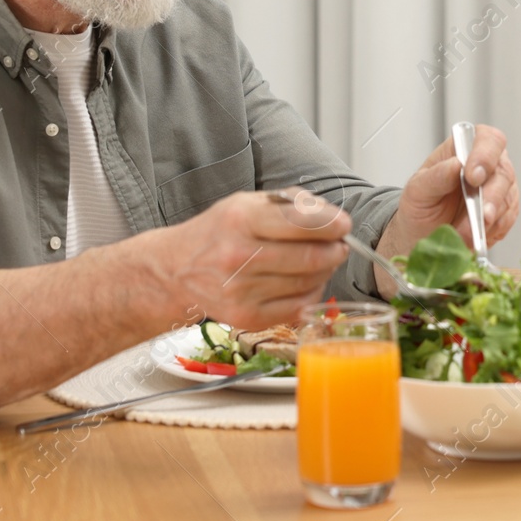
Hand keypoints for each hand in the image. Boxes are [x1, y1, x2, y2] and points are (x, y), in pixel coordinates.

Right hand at [154, 189, 350, 330]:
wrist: (177, 269)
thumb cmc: (220, 231)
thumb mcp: (249, 203)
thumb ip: (292, 204)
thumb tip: (333, 218)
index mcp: (241, 220)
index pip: (300, 222)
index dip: (331, 224)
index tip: (344, 225)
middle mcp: (238, 256)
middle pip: (309, 257)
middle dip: (335, 250)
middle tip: (340, 244)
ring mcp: (241, 291)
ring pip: (307, 283)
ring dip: (325, 271)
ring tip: (322, 260)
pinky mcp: (246, 318)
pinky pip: (298, 307)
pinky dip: (311, 293)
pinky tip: (307, 281)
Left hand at [377, 124, 519, 266]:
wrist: (422, 235)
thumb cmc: (421, 205)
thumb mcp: (418, 190)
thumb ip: (436, 176)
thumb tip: (455, 164)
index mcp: (465, 148)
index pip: (487, 140)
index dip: (485, 155)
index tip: (473, 177)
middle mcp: (487, 165)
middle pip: (503, 172)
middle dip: (490, 197)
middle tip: (479, 216)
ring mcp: (498, 188)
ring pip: (508, 198)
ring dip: (488, 219)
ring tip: (466, 233)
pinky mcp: (504, 211)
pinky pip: (507, 219)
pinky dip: (491, 230)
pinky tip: (475, 235)